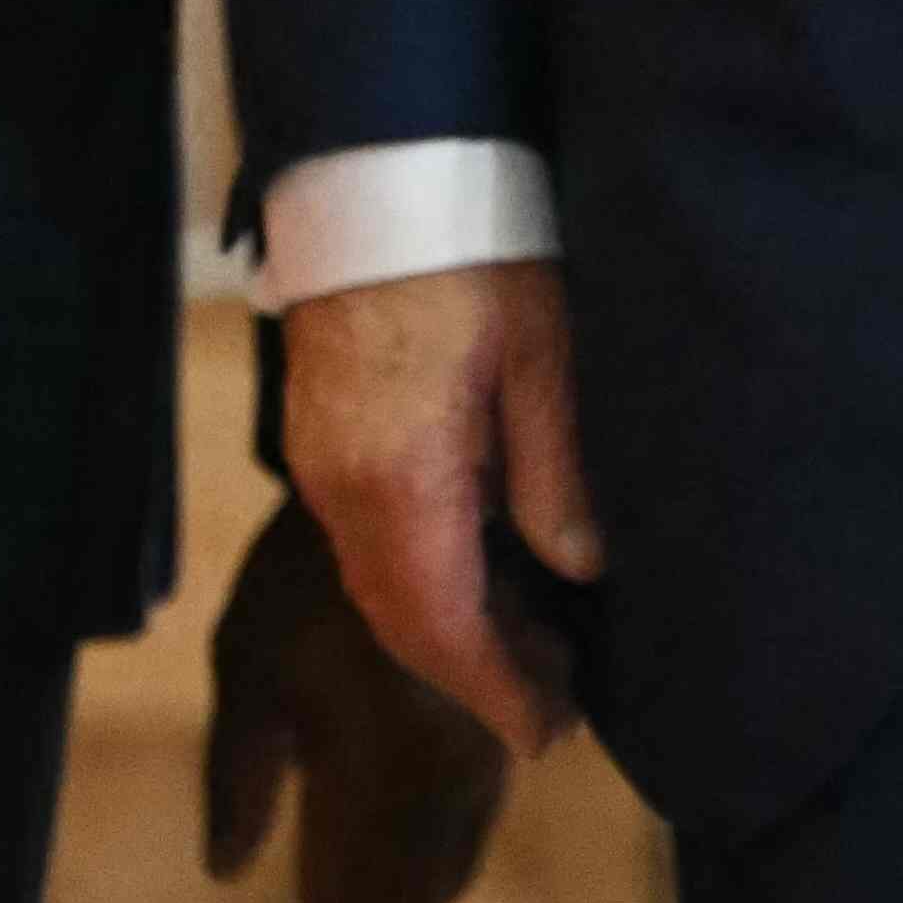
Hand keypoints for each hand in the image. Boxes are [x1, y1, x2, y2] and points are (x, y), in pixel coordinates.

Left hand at [199, 496, 518, 902]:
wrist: (439, 466)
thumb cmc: (320, 562)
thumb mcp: (248, 657)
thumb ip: (238, 770)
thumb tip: (225, 873)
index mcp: (395, 777)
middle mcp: (459, 777)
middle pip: (416, 901)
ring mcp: (495, 747)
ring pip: (448, 861)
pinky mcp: (513, 715)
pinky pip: (469, 816)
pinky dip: (428, 862)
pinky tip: (397, 873)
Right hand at [280, 262, 598, 759]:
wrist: (379, 168)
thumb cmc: (474, 250)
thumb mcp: (544, 357)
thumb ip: (556, 474)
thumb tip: (580, 568)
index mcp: (401, 482)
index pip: (443, 626)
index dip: (495, 689)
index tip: (548, 733)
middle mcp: (343, 488)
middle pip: (402, 618)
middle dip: (474, 671)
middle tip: (553, 699)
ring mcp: (322, 459)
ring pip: (380, 582)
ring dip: (448, 625)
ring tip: (531, 641)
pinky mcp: (322, 431)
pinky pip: (368, 536)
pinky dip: (421, 575)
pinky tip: (480, 567)